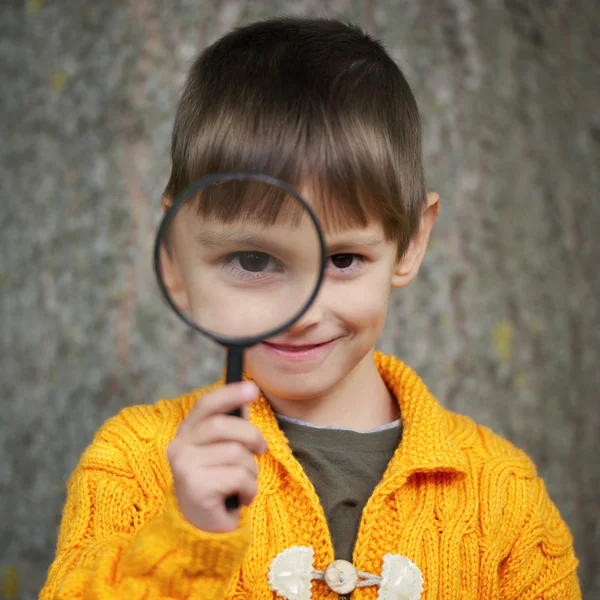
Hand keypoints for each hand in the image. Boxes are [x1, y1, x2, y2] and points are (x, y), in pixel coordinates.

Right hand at [167, 382, 266, 532]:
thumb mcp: (222, 452)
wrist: (203, 532)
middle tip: (261, 450)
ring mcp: (185, 467)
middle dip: (251, 436)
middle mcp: (179, 447)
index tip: (253, 389)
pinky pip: (239, 477)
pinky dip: (249, 489)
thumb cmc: (218, 486)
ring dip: (251, 471)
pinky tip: (239, 499)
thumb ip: (231, 428)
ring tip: (242, 485)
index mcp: (186, 434)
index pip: (207, 404)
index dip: (230, 393)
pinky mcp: (197, 488)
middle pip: (224, 426)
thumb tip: (248, 397)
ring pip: (236, 454)